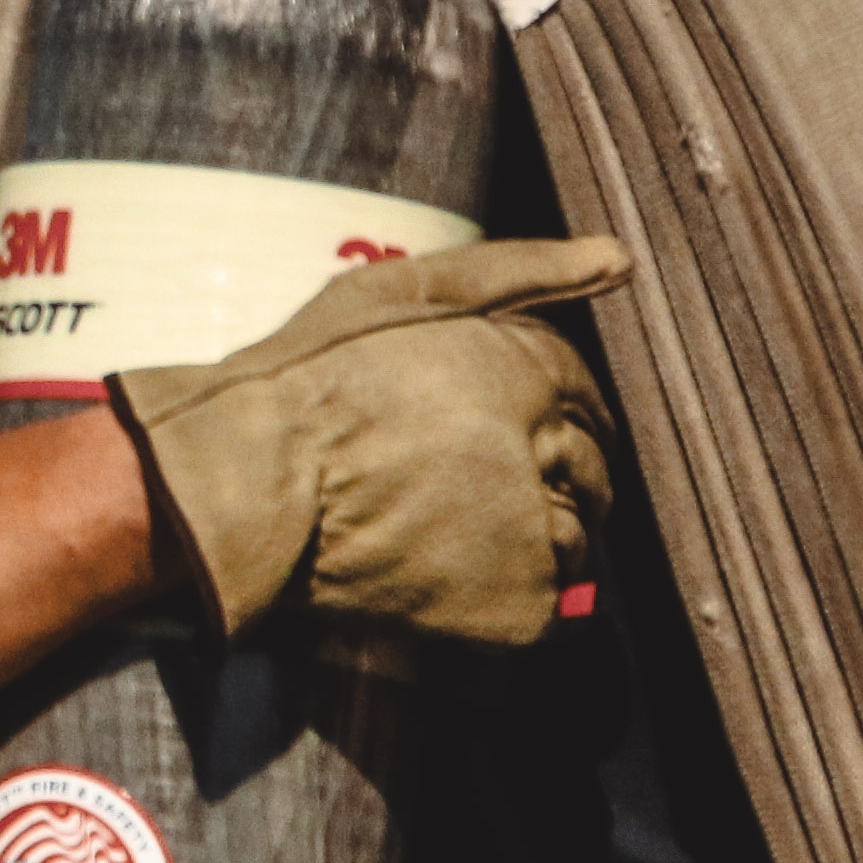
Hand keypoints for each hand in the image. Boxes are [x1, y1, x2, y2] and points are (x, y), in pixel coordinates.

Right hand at [108, 237, 627, 645]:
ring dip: (535, 534)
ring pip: (576, 537)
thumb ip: (521, 268)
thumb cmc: (307, 381)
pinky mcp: (515, 605)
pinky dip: (513, 595)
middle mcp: (542, 449)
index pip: (583, 396)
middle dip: (551, 473)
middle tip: (469, 485)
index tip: (494, 432)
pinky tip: (445, 571)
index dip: (544, 413)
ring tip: (449, 528)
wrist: (242, 488)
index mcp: (525, 372)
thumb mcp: (405, 294)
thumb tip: (620, 256)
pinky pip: (548, 603)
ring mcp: (532, 532)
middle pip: (590, 468)